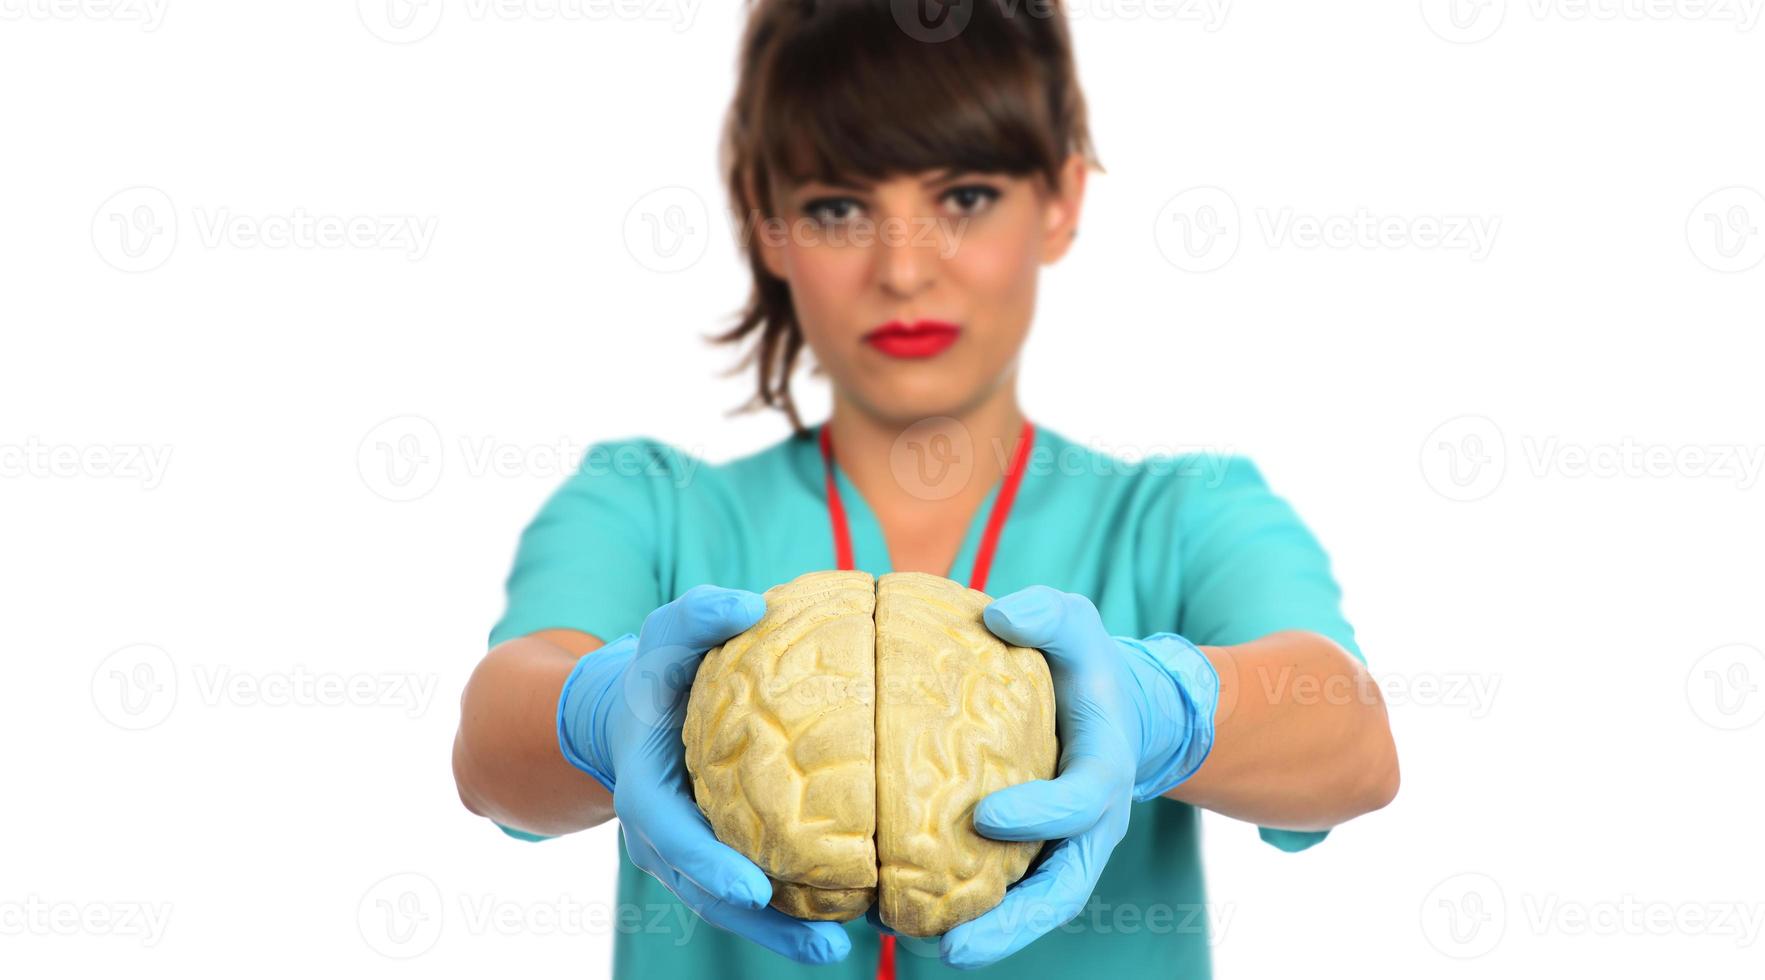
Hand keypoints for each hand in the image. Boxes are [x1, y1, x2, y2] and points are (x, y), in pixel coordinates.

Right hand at [556, 585, 852, 964]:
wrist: (631, 711)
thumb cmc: (655, 669)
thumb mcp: (666, 631)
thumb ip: (699, 614)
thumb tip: (748, 604)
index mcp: (645, 790)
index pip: (672, 836)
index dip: (710, 866)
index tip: (754, 890)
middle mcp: (662, 837)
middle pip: (706, 894)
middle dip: (762, 925)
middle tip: (825, 947)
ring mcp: (688, 856)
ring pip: (729, 908)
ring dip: (783, 936)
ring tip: (840, 956)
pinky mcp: (717, 858)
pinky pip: (751, 894)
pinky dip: (790, 914)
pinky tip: (847, 923)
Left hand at [938, 586, 1218, 968]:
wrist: (1112, 707)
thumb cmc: (1084, 664)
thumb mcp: (1075, 624)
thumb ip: (1046, 614)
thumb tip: (999, 613)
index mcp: (1104, 768)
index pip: (1081, 801)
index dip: (1040, 812)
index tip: (986, 815)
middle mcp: (1091, 824)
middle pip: (1062, 890)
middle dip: (1014, 924)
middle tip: (956, 946)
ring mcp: (1066, 848)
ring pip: (1035, 909)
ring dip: (989, 938)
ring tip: (926, 951)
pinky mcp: (1037, 857)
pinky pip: (1011, 897)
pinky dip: (974, 918)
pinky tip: (916, 927)